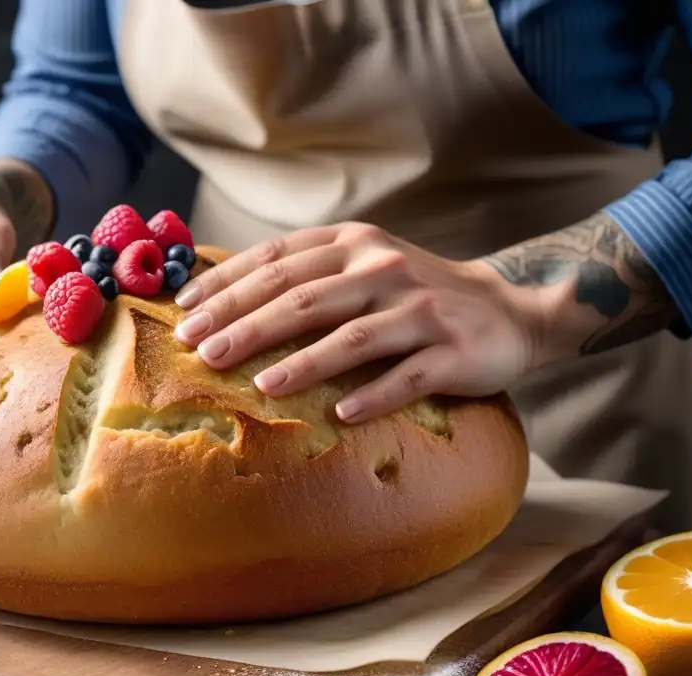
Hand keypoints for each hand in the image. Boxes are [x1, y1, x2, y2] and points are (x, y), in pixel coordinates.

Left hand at [173, 223, 538, 423]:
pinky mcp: (453, 352)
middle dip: (246, 325)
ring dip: (303, 362)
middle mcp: (384, 269)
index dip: (228, 284)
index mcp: (353, 244)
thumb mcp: (362, 266)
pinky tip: (341, 415)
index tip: (185, 311)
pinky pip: (407, 377)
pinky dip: (374, 395)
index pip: (278, 260)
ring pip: (353, 337)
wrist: (505, 311)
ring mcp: (420, 310)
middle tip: (201, 352)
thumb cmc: (412, 295)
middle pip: (304, 297)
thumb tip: (223, 297)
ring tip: (260, 386)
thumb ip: (306, 271)